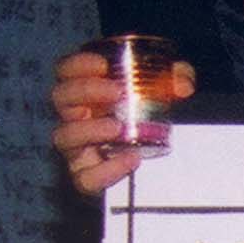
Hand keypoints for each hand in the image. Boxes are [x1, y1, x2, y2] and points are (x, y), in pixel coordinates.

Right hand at [50, 45, 196, 197]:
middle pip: (60, 98)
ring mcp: (77, 148)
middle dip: (84, 90)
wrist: (157, 163)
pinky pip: (86, 177)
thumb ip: (177, 79)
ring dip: (89, 129)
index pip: (65, 71)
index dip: (77, 65)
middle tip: (115, 92)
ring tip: (117, 127)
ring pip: (64, 136)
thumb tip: (183, 86)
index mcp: (86, 93)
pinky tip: (131, 159)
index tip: (103, 64)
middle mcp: (75, 117)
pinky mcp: (88, 176)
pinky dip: (106, 170)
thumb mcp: (166, 91)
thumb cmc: (150, 117)